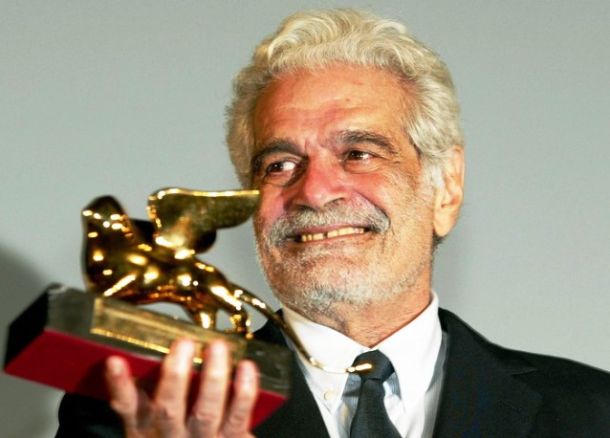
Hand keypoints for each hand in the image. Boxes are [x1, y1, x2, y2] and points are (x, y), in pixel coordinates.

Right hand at [104, 338, 257, 436]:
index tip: (115, 361)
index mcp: (146, 429)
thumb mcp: (152, 422)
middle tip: (184, 343)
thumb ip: (148, 391)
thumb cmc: (180, 435)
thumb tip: (142, 347)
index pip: (128, 407)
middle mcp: (170, 436)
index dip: (120, 385)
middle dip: (176, 376)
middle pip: (169, 410)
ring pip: (206, 412)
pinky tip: (245, 366)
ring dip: (213, 377)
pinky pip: (238, 416)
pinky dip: (244, 391)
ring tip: (217, 347)